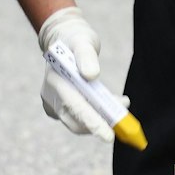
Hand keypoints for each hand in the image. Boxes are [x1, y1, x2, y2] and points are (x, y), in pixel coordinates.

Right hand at [37, 7, 125, 141]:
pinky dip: (96, 114)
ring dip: (102, 118)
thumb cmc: (75, 39)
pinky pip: (79, 117)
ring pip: (79, 122)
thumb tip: (92, 76)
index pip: (75, 106)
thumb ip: (86, 56)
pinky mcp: (60, 107)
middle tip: (124, 120)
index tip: (108, 136)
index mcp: (55, 81)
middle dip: (101, 124)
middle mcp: (51, 96)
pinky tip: (111, 103)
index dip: (93, 122)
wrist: (63, 39)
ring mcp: (53, 103)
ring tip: (121, 104)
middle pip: (76, 121)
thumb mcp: (83, 40)